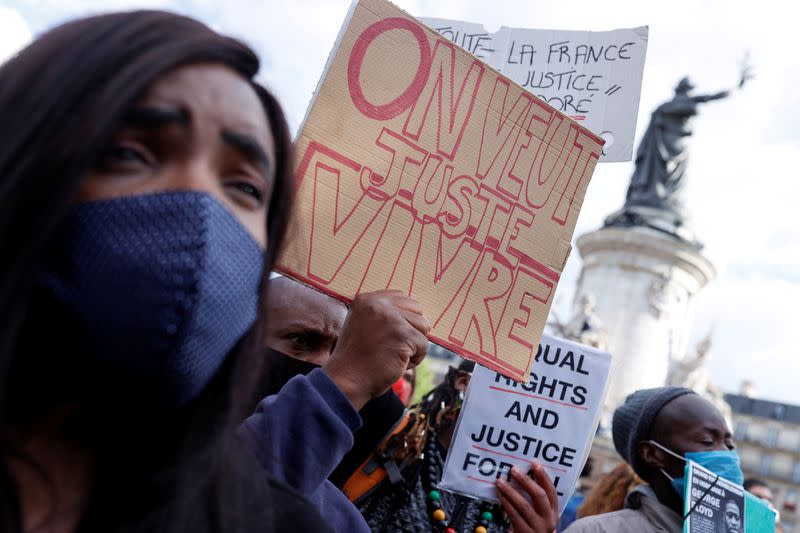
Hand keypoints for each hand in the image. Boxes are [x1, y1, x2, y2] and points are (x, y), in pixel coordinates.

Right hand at [322, 290, 429, 409]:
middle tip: (392, 347)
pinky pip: (424, 346)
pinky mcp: (403, 335)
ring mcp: (391, 319)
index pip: (403, 298)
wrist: (346, 380)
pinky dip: (414, 360)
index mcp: (366, 299)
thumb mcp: (362, 325)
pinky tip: (395, 364)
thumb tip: (416, 315)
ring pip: (423, 328)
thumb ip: (383, 315)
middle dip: (412, 331)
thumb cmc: (356, 358)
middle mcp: (378, 304)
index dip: (405, 318)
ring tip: (392, 356)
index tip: (392, 335)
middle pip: (417, 311)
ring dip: (413, 346)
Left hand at [496, 464, 558, 532]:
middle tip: (513, 469)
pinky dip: (506, 503)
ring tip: (500, 481)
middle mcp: (548, 520)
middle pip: (539, 496)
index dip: (544, 477)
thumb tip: (521, 475)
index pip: (552, 491)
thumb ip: (535, 499)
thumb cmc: (532, 525)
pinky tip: (500, 495)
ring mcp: (537, 528)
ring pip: (524, 505)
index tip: (535, 463)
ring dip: (510, 491)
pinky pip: (514, 515)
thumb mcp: (539, 514)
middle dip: (526, 480)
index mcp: (553, 512)